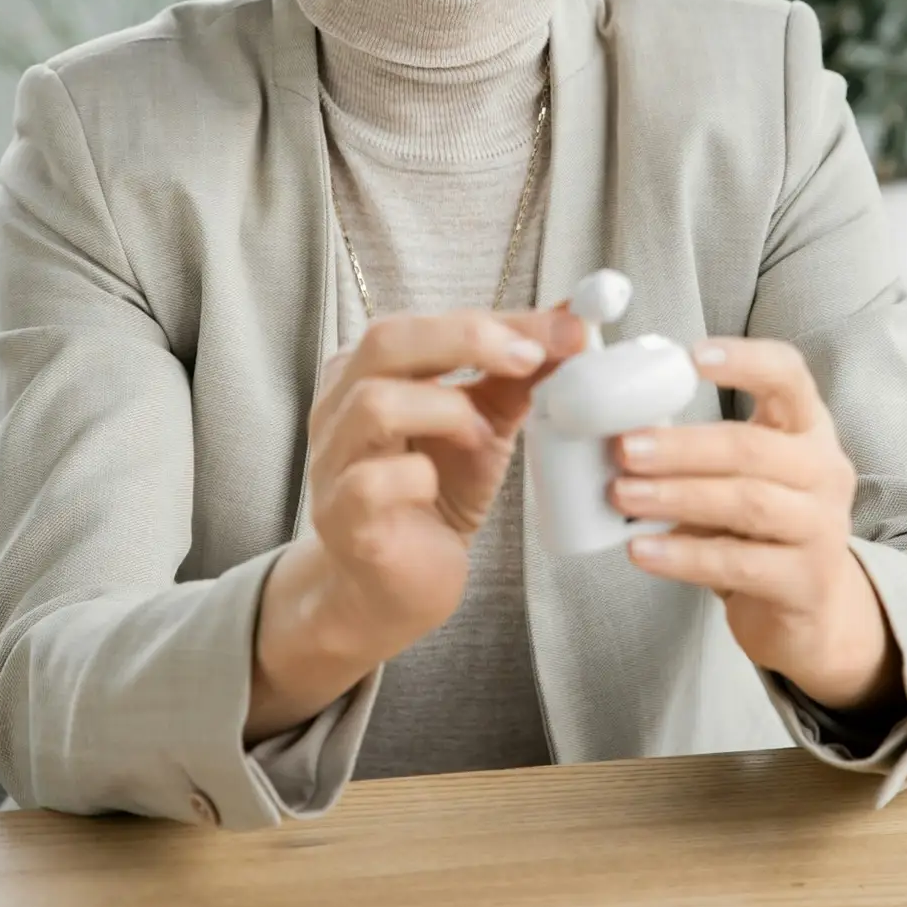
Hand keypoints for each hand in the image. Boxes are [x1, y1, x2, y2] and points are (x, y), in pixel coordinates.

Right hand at [247, 305, 582, 741]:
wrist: (395, 586)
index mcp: (367, 369)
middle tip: (529, 358)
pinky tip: (436, 489)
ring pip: (374, 404)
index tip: (567, 328)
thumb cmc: (434, 494)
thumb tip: (573, 326)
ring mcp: (333, 461)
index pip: (428, 321)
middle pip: (385, 341)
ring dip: (444, 410)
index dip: (498, 320)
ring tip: (479, 436)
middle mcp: (338, 405)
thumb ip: (516, 376)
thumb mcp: (482, 423)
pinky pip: (372, 481)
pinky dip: (416, 476)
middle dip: (465, 340)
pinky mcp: (342, 517)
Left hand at [609, 338, 901, 714]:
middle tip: (623, 448)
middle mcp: (825, 471)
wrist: (809, 606)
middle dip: (681, 447)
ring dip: (676, 497)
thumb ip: (696, 447)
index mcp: (807, 427)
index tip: (691, 356)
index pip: (788, 376)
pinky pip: (739, 563)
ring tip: (622, 496)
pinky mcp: (807, 582)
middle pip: (752, 448)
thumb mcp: (741, 473)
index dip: (744, 360)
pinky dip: (684, 555)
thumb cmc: (758, 523)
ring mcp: (823, 528)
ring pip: (747, 503)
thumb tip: (607, 428)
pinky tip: (641, 550)